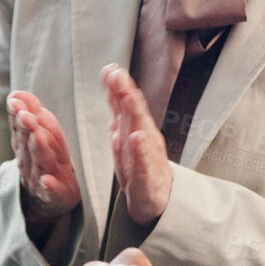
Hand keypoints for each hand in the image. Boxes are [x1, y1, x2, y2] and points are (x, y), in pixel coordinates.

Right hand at [7, 90, 80, 234]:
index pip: (22, 127)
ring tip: (37, 137)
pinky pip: (51, 192)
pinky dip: (48, 187)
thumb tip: (17, 93)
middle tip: (24, 114)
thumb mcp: (39, 136)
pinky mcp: (55, 196)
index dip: (18, 114)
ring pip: (40, 163)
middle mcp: (32, 161)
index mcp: (29, 145)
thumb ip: (31, 115)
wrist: (46, 203)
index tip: (15, 100)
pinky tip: (47, 181)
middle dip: (26, 128)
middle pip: (28, 143)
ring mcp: (42, 179)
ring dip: (38, 150)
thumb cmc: (44, 164)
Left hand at [102, 64, 172, 224]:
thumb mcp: (123, 135)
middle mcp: (142, 137)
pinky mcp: (146, 176)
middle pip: (134, 112)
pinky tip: (137, 137)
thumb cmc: (139, 164)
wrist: (155, 197)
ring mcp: (146, 155)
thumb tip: (112, 78)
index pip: (124, 104)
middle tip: (117, 74)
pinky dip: (140, 149)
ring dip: (134, 113)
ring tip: (127, 96)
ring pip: (140, 132)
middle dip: (125, 92)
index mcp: (133, 128)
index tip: (108, 68)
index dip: (117, 86)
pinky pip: (143, 161)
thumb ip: (118, 109)